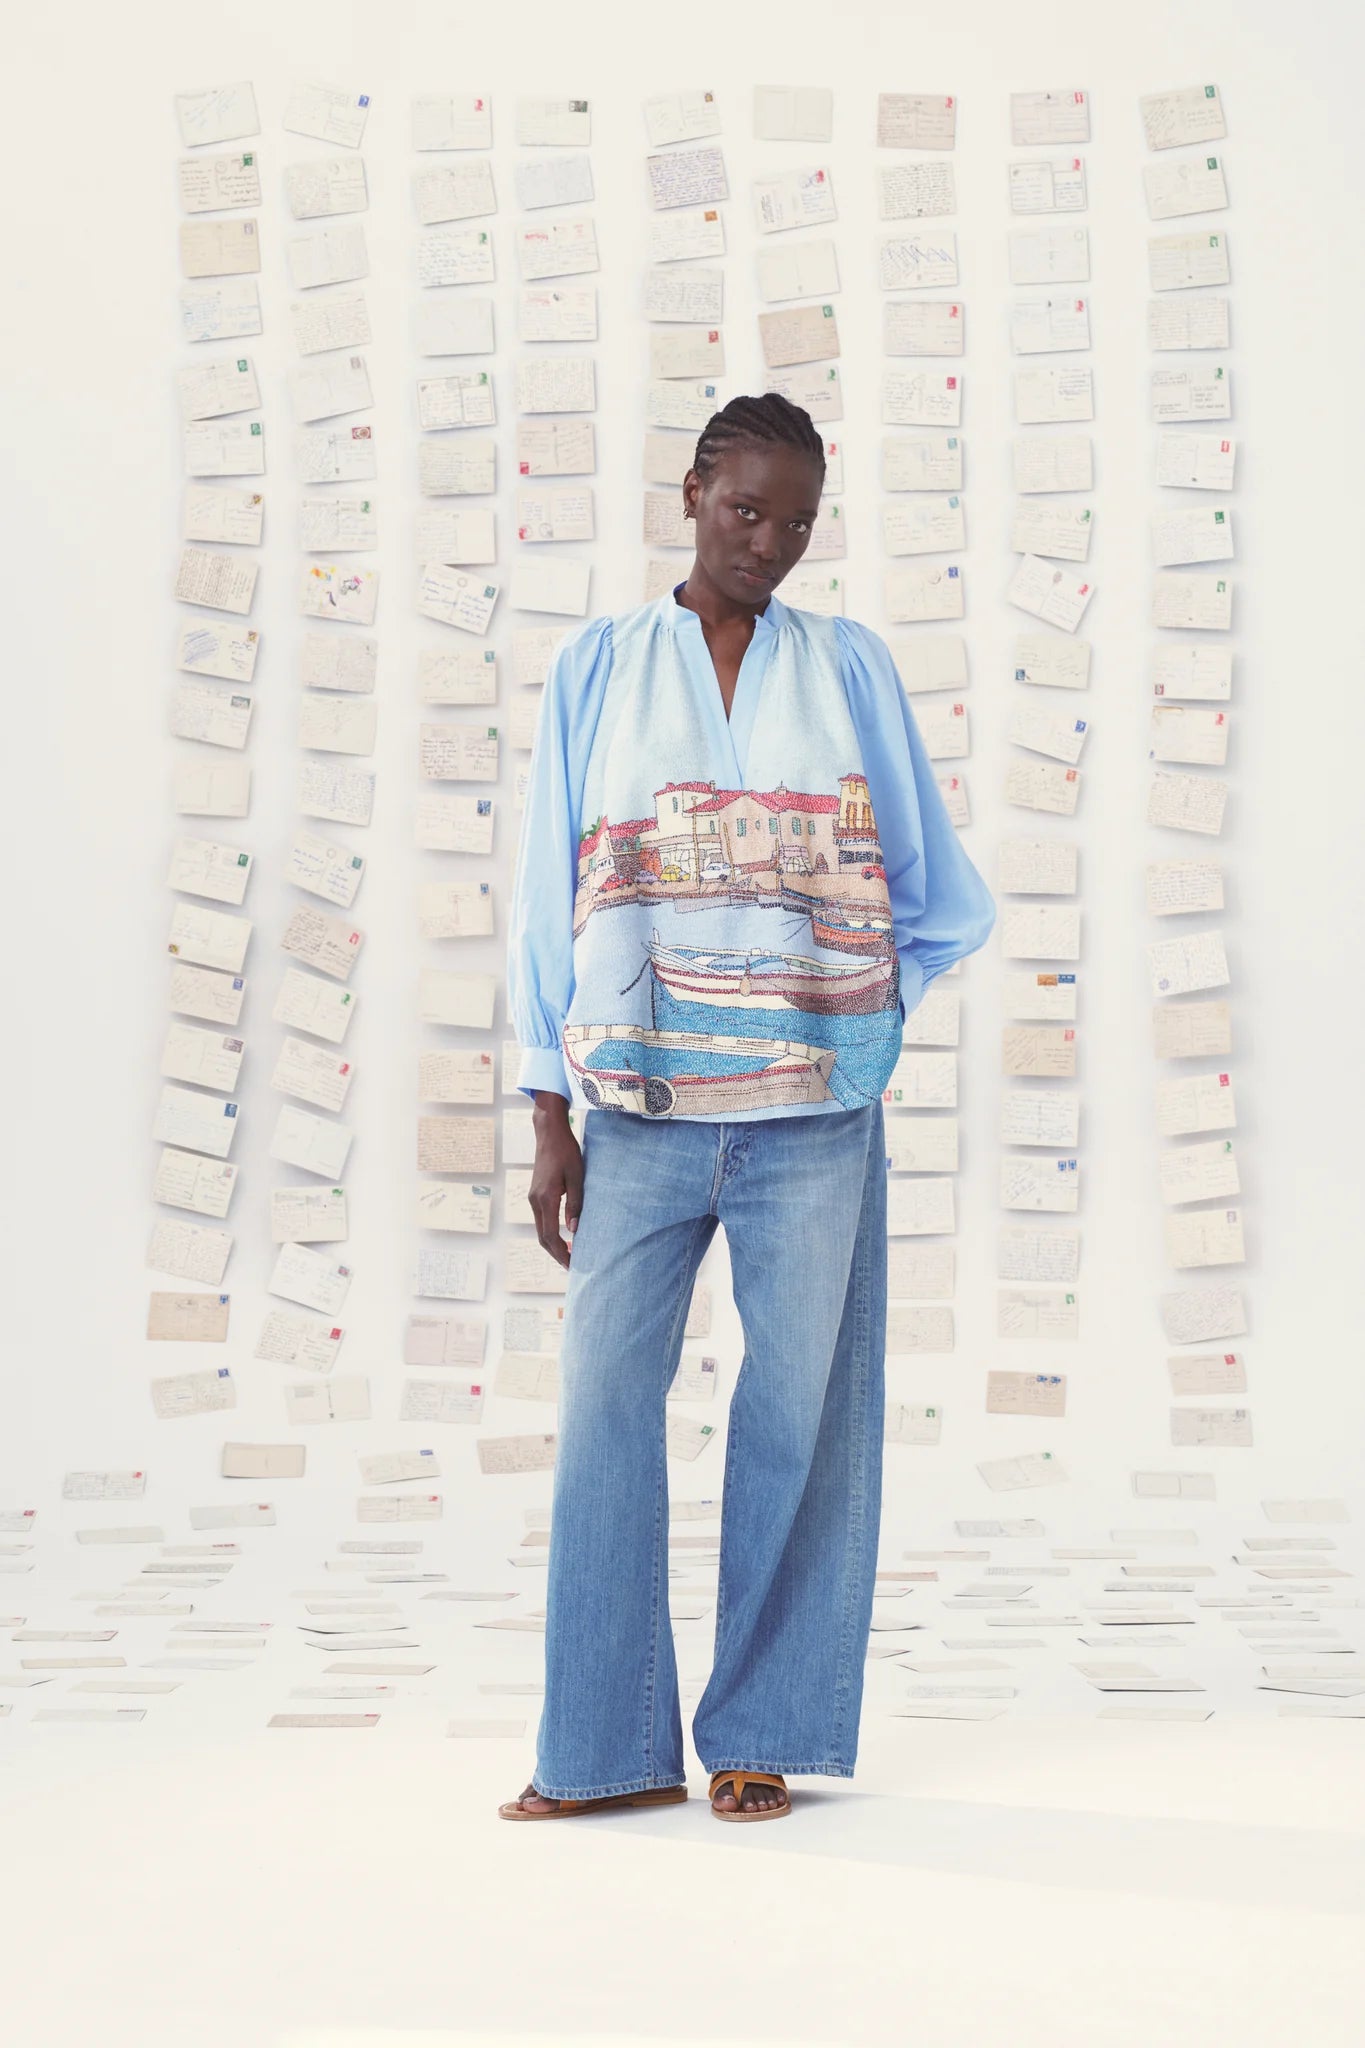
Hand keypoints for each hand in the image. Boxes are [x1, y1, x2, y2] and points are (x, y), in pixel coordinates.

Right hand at [529, 1093, 582, 1268]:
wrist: (549, 1133)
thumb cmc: (566, 1152)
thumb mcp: (577, 1177)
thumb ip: (575, 1204)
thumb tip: (573, 1229)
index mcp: (545, 1199)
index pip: (551, 1235)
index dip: (561, 1253)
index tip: (572, 1265)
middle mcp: (535, 1201)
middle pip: (542, 1237)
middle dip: (556, 1253)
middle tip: (571, 1265)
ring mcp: (533, 1197)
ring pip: (540, 1229)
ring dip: (553, 1243)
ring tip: (569, 1253)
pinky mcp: (535, 1193)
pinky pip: (541, 1219)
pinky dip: (550, 1232)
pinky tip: (562, 1234)